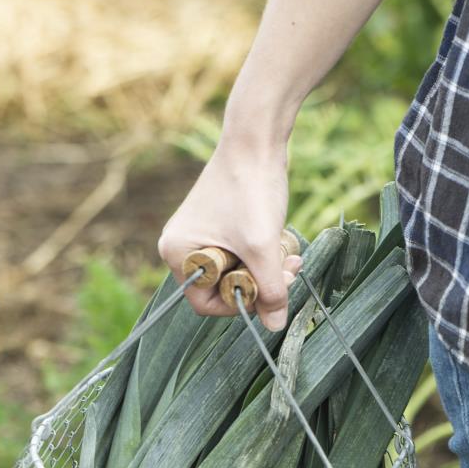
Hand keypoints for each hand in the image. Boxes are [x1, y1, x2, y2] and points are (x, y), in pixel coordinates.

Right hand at [158, 140, 301, 329]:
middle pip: (223, 287)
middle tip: (288, 272)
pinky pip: (241, 252)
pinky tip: (281, 242)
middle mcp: (181, 245)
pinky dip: (262, 253)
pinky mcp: (220, 223)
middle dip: (259, 284)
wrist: (256, 140)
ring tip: (290, 257)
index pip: (205, 303)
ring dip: (266, 269)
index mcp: (178, 252)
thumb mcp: (262, 248)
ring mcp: (200, 233)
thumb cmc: (251, 190)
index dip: (240, 304)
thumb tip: (275, 327)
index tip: (269, 293)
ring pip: (237, 270)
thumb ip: (270, 291)